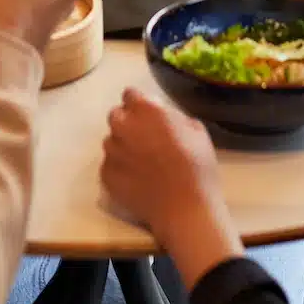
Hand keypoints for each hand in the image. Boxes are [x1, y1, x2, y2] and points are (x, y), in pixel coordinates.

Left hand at [102, 89, 242, 288]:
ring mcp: (112, 152)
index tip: (148, 116)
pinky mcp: (106, 175)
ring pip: (111, 141)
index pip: (130, 94)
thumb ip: (174, 118)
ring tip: (140, 163)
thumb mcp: (197, 131)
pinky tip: (135, 180)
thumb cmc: (197, 168)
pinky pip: (108, 165)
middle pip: (116, 115)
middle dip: (128, 123)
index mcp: (146, 110)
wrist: (185, 209)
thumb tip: (164, 118)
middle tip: (144, 138)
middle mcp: (124, 126)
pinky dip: (119, 168)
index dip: (140, 104)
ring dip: (122, 145)